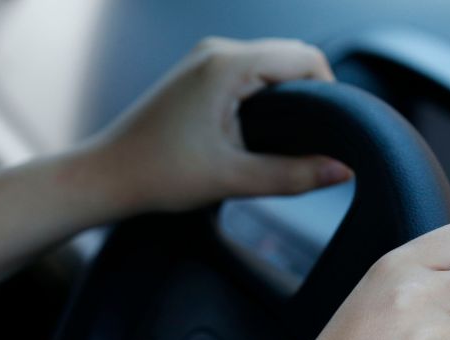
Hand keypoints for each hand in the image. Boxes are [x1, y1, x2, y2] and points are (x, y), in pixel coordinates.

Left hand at [93, 37, 352, 213]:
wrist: (107, 176)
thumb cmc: (159, 174)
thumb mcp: (233, 179)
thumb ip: (293, 175)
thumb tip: (343, 171)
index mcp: (227, 65)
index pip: (306, 59)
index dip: (330, 94)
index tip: (332, 134)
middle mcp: (216, 51)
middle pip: (291, 57)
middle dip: (311, 96)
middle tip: (312, 142)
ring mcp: (204, 59)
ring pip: (270, 64)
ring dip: (287, 97)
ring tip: (285, 140)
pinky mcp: (198, 74)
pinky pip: (249, 73)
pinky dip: (265, 96)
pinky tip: (259, 132)